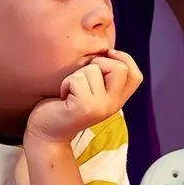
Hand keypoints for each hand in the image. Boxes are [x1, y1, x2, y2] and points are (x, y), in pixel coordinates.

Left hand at [26, 50, 143, 147]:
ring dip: (76, 74)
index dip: (124, 59)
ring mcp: (101, 107)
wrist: (47, 134)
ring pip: (94, 69)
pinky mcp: (85, 107)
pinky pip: (78, 78)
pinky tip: (64, 96)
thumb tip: (106, 50)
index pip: (136, 75)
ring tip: (70, 90)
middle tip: (83, 77)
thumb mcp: (91, 89)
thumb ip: (103, 76)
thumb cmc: (65, 105)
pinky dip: (66, 83)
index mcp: (117, 100)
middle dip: (98, 63)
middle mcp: (113, 104)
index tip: (107, 56)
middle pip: (120, 68)